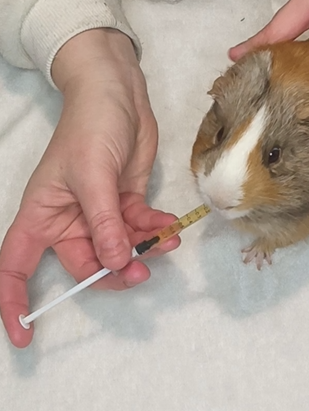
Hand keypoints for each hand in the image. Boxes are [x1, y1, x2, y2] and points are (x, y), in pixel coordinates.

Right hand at [0, 29, 179, 347]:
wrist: (119, 96)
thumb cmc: (92, 129)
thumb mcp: (94, 176)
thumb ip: (103, 222)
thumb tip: (113, 263)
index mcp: (44, 214)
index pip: (16, 264)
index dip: (14, 300)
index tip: (24, 333)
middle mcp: (70, 219)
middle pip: (87, 263)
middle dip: (114, 271)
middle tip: (142, 271)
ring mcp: (101, 212)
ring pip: (120, 248)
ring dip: (143, 250)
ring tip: (167, 242)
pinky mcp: (127, 202)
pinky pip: (140, 228)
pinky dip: (155, 231)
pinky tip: (171, 226)